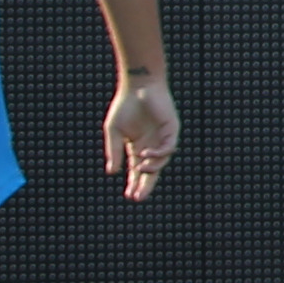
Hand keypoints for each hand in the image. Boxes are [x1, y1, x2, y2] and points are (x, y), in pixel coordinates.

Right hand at [105, 80, 178, 200]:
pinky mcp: (171, 130)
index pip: (137, 171)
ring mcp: (162, 138)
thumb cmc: (125, 106)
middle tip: (138, 197)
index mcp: (137, 147)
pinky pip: (168, 148)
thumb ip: (114, 151)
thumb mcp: (114, 132)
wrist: (138, 85)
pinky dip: (157, 154)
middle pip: (151, 171)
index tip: (129, 196)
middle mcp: (151, 145)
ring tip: (140, 169)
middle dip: (145, 184)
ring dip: (151, 168)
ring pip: (161, 161)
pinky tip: (145, 154)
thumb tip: (111, 172)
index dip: (134, 183)